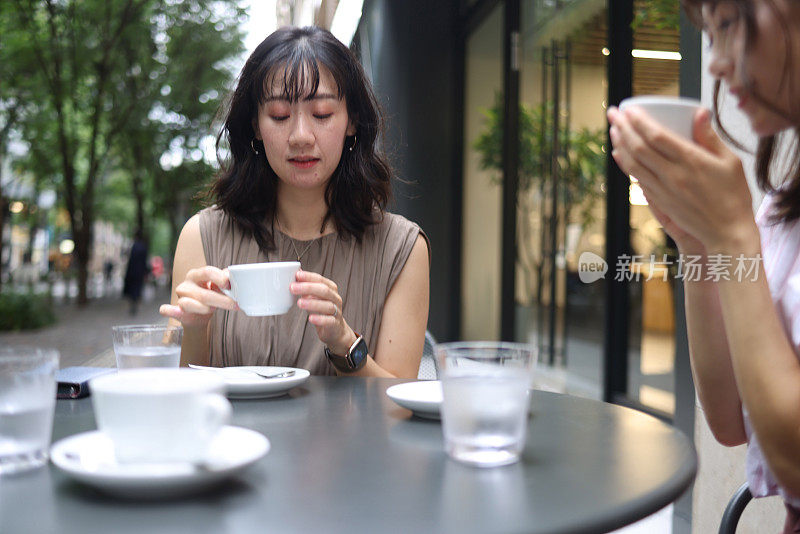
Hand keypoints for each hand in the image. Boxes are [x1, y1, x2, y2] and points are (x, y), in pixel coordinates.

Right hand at [159, 266, 236, 327]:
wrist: (200, 316)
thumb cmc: (211, 297)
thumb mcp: (219, 288)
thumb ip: (225, 281)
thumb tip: (232, 276)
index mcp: (197, 275)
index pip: (207, 272)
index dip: (219, 278)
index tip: (230, 285)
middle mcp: (186, 284)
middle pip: (203, 293)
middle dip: (221, 300)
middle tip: (235, 304)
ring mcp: (180, 297)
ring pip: (189, 303)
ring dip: (203, 308)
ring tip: (213, 309)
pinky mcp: (174, 311)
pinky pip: (168, 310)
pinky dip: (170, 310)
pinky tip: (177, 311)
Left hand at [290, 270, 355, 354]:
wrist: (335, 329)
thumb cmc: (322, 310)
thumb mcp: (314, 297)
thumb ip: (306, 287)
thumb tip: (296, 274)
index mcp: (331, 289)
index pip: (320, 280)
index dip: (309, 277)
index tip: (297, 275)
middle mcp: (335, 298)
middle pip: (324, 290)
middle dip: (308, 288)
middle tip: (293, 288)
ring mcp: (337, 311)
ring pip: (327, 305)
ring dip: (312, 303)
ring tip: (299, 303)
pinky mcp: (335, 324)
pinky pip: (329, 321)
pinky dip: (320, 319)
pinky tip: (310, 318)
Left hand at [607, 105, 758, 253]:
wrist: (727, 232)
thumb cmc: (733, 194)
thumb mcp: (730, 161)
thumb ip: (710, 137)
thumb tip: (699, 111)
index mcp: (691, 161)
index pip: (656, 136)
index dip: (639, 121)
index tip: (629, 109)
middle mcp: (672, 175)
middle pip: (638, 148)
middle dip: (623, 128)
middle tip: (613, 113)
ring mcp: (663, 189)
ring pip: (633, 164)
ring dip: (620, 145)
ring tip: (613, 129)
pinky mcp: (660, 201)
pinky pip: (637, 178)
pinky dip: (625, 164)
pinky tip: (619, 154)